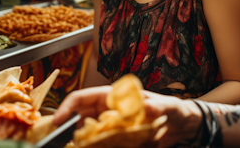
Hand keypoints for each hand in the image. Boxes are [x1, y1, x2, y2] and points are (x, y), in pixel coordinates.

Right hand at [54, 87, 201, 147]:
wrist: (181, 126)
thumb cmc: (171, 109)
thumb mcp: (166, 106)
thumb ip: (157, 106)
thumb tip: (146, 106)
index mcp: (112, 97)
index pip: (82, 98)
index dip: (67, 107)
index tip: (58, 121)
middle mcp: (107, 112)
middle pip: (78, 118)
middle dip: (67, 130)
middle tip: (60, 142)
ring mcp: (110, 128)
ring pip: (86, 136)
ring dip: (81, 143)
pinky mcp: (115, 143)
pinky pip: (99, 146)